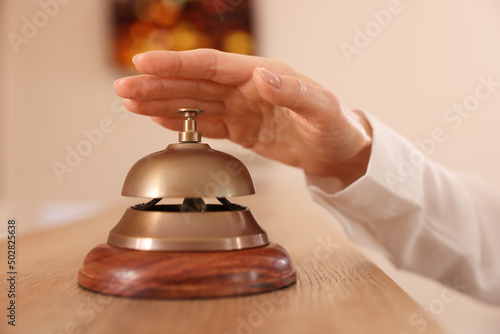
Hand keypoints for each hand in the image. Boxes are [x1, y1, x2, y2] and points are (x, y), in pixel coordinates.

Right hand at [114, 49, 371, 186]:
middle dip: (157, 84)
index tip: (144, 63)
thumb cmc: (335, 127)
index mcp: (261, 75)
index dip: (176, 65)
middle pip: (194, 83)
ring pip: (193, 103)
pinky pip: (205, 124)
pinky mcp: (241, 129)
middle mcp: (246, 88)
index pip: (210, 65)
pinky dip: (180, 122)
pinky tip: (158, 119)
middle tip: (123, 87)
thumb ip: (292, 92)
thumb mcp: (320, 109)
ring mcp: (241, 109)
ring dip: (161, 102)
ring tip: (131, 102)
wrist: (338, 152)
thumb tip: (261, 76)